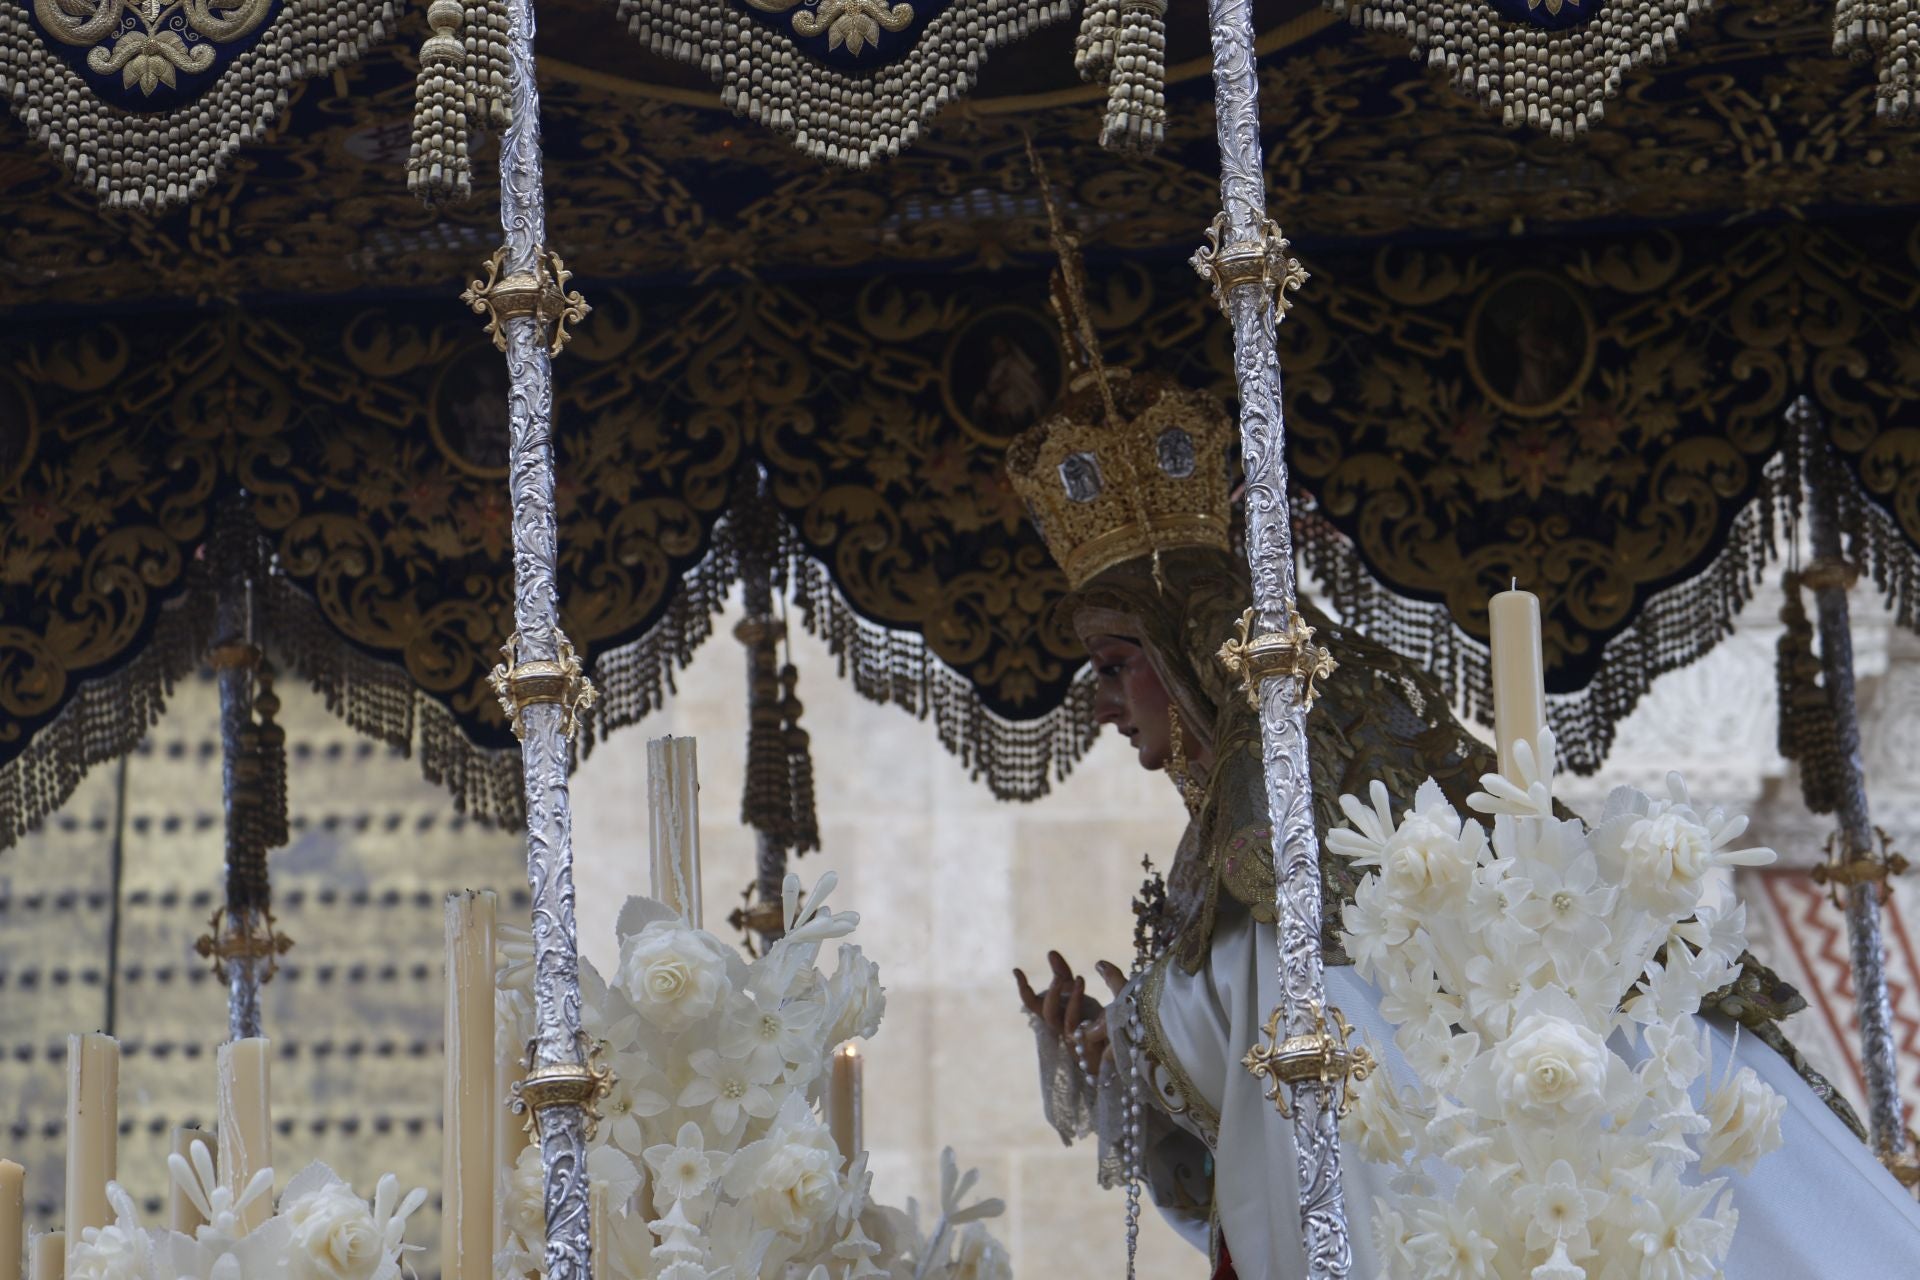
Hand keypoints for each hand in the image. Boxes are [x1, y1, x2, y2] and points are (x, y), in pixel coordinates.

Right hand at [1014, 952, 1127, 1070]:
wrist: (1112, 1043)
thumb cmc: (1088, 1016)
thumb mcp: (1074, 990)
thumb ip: (1062, 973)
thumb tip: (1050, 951)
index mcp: (1054, 1012)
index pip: (1032, 1003)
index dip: (1023, 988)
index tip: (1016, 969)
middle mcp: (1059, 1025)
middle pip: (1045, 1013)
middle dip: (1052, 993)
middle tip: (1059, 976)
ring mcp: (1073, 1035)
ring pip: (1064, 1021)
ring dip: (1071, 999)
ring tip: (1079, 979)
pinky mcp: (1088, 1043)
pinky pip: (1083, 1027)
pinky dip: (1087, 1011)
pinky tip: (1095, 999)